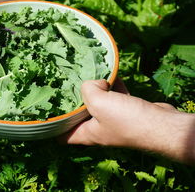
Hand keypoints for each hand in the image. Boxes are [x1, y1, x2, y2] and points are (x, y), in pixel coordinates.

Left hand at [60, 80, 194, 162]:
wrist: (163, 126)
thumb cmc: (128, 120)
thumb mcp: (99, 103)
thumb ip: (88, 90)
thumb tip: (92, 82)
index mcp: (87, 134)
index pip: (63, 135)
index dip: (52, 126)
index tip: (44, 111)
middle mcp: (98, 128)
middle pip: (79, 115)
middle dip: (72, 100)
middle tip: (62, 84)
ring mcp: (114, 119)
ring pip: (98, 102)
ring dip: (94, 89)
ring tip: (84, 73)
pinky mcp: (128, 110)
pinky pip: (115, 95)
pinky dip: (112, 85)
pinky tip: (109, 72)